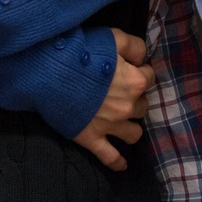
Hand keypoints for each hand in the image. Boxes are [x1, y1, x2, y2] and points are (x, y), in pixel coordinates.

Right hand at [72, 29, 154, 171]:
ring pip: (134, 133)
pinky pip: (110, 157)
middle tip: (120, 91)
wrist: (52, 73)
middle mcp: (128, 107)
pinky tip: (122, 165)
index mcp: (136, 82)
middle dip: (134, 98)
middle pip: (142, 105)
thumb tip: (143, 58)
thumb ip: (134, 46)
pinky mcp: (92, 138)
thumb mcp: (113, 37)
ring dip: (130, 126)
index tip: (129, 69)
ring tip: (122, 120)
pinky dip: (117, 162)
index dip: (139, 71)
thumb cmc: (83, 52)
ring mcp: (111, 126)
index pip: (149, 77)